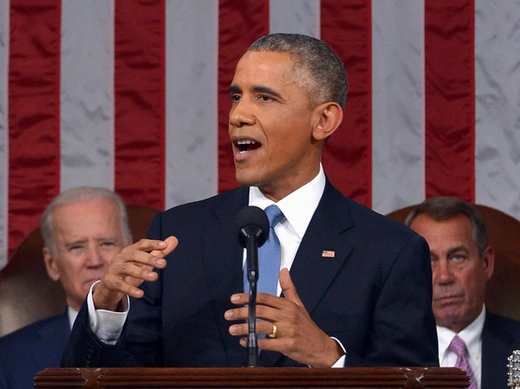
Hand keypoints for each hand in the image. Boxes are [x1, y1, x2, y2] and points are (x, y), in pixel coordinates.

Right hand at [93, 236, 177, 310]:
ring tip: (154, 277)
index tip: (164, 246)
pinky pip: (120, 285)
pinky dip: (130, 289)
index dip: (152, 244)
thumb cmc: (130, 270)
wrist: (110, 285)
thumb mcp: (145, 262)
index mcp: (130, 250)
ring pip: (127, 268)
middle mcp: (121, 257)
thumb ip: (159, 252)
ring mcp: (114, 269)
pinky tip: (140, 294)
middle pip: (134, 255)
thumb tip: (174, 239)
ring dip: (141, 272)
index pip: (141, 244)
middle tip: (163, 264)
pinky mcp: (110, 281)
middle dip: (149, 258)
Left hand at [225, 268, 343, 366]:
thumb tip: (283, 270)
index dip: (248, 298)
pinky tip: (245, 341)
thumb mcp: (298, 304)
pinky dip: (254, 342)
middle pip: (260, 311)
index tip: (234, 298)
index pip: (264, 298)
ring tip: (232, 329)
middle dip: (242, 312)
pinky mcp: (287, 345)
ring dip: (245, 328)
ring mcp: (287, 331)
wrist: (320, 347)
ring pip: (261, 327)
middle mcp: (287, 316)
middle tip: (228, 314)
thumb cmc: (306, 326)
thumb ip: (288, 288)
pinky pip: (267, 343)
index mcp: (287, 305)